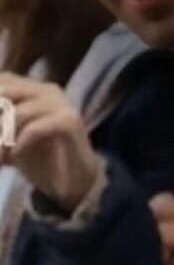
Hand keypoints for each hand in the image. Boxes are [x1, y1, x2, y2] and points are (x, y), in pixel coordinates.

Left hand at [0, 73, 103, 213]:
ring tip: (1, 157)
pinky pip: (34, 129)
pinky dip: (20, 144)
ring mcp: (62, 104)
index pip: (1, 81)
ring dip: (3, 138)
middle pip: (5, 92)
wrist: (75, 183)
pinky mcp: (70, 122)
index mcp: (33, 87)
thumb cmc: (41, 159)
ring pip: (18, 113)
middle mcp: (48, 90)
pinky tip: (15, 157)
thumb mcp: (9, 135)